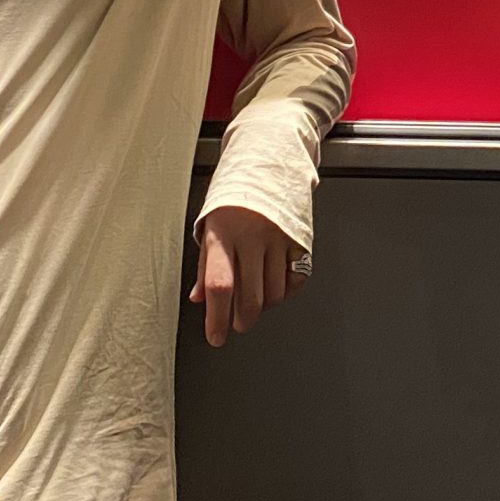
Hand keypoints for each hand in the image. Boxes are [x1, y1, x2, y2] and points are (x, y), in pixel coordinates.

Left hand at [189, 204, 303, 346]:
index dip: (217, 318)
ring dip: (263, 306)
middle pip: (250, 297)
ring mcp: (279, 238)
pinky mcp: (300, 240)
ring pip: (274, 294)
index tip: (216, 337)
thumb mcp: (210, 226)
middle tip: (237, 323)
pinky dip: (284, 291)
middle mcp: (252, 236)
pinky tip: (273, 283)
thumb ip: (205, 266)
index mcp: (223, 233)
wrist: (268, 163)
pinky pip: (295, 281)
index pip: (219, 285)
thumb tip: (199, 299)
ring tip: (254, 296)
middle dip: (242, 320)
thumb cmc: (233, 199)